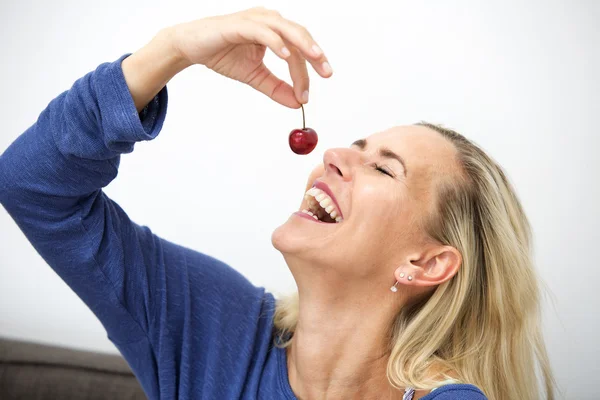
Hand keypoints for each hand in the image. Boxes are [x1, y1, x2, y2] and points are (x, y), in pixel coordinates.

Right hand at [170, 7, 332, 107]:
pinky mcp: (239, 24)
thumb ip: (276, 88)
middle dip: (315, 55)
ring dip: (302, 45)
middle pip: (299, 38)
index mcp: (275, 32)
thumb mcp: (255, 76)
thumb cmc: (223, 54)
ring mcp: (255, 20)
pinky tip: (284, 54)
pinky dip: (276, 41)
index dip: (308, 71)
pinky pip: (262, 31)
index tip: (308, 95)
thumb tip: (297, 103)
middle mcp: (269, 21)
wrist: (192, 47)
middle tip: (326, 73)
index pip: (299, 50)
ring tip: (315, 58)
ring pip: (286, 30)